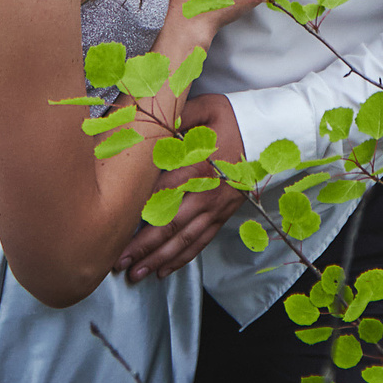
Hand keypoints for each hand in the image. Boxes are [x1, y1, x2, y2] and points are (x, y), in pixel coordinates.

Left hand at [119, 93, 248, 281]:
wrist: (267, 135)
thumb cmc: (232, 119)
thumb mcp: (205, 108)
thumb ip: (176, 116)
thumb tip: (147, 118)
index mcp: (199, 165)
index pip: (163, 192)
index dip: (139, 210)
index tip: (115, 224)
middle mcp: (207, 192)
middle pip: (170, 224)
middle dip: (143, 246)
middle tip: (118, 262)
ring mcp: (215, 208)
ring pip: (184, 240)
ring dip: (159, 259)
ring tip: (135, 274)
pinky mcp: (222, 215)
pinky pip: (200, 242)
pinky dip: (182, 259)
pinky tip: (163, 270)